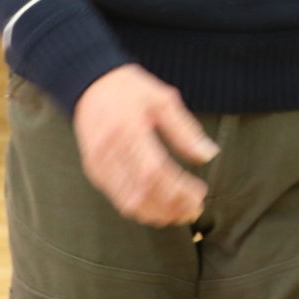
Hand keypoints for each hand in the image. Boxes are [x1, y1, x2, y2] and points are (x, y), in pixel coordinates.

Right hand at [73, 64, 220, 225]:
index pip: (155, 171)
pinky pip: (118, 200)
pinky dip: (142, 209)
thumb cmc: (129, 90)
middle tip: (194, 208)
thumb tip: (208, 155)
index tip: (200, 193)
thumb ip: (185, 130)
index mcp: (129, 129)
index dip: (179, 189)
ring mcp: (99, 164)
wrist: (90, 84)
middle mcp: (110, 150)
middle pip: (143, 192)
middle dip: (172, 207)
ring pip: (129, 203)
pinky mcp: (94, 171)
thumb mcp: (162, 99)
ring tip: (181, 213)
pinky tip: (160, 208)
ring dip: (158, 214)